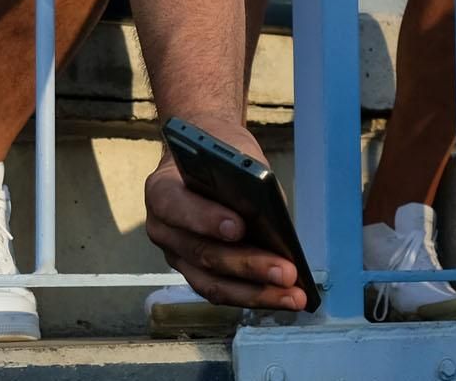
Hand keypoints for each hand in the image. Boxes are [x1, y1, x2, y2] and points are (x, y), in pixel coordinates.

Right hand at [143, 130, 309, 311]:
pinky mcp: (193, 273)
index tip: (239, 227)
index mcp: (162, 191)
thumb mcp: (235, 159)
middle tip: (286, 271)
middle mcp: (163, 229)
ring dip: (256, 292)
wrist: (207, 161)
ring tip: (292, 295)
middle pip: (202, 253)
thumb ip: (247, 188)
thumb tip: (275, 227)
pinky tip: (284, 296)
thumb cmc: (222, 160)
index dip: (206, 220)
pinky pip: (221, 290)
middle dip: (248, 265)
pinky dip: (254, 295)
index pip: (176, 207)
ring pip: (212, 283)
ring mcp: (176, 256)